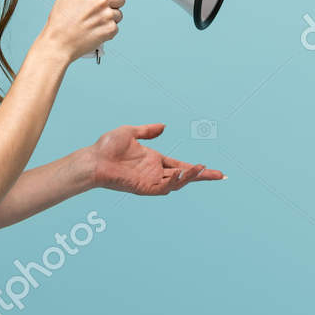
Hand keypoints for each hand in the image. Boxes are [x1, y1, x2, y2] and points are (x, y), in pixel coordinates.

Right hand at [41, 0, 123, 60]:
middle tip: (102, 8)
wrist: (59, 42)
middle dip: (113, 3)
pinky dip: (107, 29)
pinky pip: (116, 26)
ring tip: (96, 21)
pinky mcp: (110, 29)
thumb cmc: (60, 20)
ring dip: (111, 17)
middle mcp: (101, 0)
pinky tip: (96, 29)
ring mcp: (107, 15)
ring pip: (119, 13)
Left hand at [90, 123, 224, 195]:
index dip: (196, 168)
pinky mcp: (143, 188)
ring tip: (202, 170)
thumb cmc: (107, 147)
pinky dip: (173, 182)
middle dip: (202, 176)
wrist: (93, 159)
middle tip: (221, 175)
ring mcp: (150, 181)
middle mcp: (155, 172)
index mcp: (154, 161)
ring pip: (177, 182)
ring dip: (190, 177)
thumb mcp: (131, 132)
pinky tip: (179, 173)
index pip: (181, 165)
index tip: (212, 169)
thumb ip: (147, 131)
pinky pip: (162, 187)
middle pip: (185, 176)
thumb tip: (163, 126)